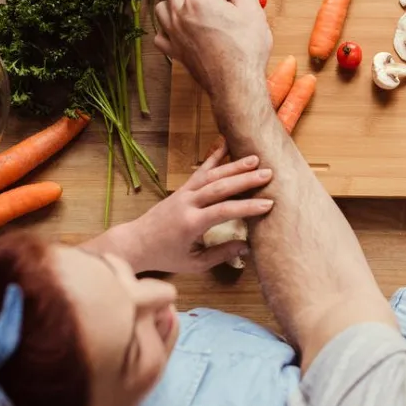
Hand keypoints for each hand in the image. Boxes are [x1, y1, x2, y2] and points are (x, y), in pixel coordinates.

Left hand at [106, 143, 273, 272]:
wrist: (136, 242)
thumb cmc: (166, 256)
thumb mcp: (194, 263)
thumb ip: (220, 254)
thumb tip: (247, 247)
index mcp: (191, 223)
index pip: (224, 211)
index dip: (247, 207)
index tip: (268, 204)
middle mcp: (187, 203)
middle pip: (220, 187)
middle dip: (245, 179)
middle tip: (268, 174)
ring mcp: (184, 193)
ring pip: (211, 175)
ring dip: (234, 165)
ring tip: (255, 159)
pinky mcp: (182, 188)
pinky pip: (200, 170)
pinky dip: (213, 156)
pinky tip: (225, 142)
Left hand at [154, 0, 272, 101]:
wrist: (237, 83)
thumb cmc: (246, 51)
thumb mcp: (252, 12)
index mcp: (199, 0)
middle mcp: (180, 14)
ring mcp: (174, 33)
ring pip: (163, 6)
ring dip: (177, 2)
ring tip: (196, 7)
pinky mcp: (174, 51)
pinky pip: (161, 33)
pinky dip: (169, 27)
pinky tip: (184, 29)